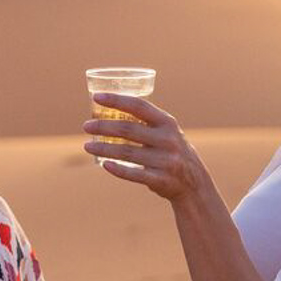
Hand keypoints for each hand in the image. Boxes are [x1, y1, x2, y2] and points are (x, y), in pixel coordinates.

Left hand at [82, 93, 213, 202]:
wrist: (194, 183)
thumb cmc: (171, 151)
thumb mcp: (165, 132)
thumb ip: (144, 121)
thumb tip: (107, 110)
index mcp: (167, 122)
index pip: (139, 106)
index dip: (117, 100)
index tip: (96, 97)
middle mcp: (168, 139)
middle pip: (129, 129)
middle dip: (104, 126)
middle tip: (86, 126)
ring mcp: (166, 160)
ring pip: (127, 152)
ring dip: (104, 149)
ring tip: (87, 146)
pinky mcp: (161, 179)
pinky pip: (136, 174)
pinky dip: (119, 170)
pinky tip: (104, 165)